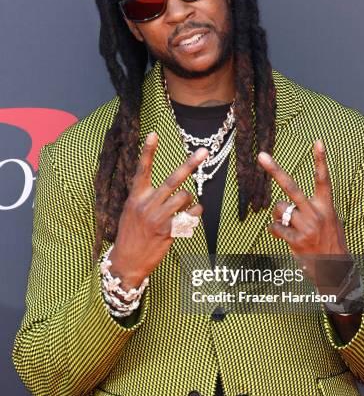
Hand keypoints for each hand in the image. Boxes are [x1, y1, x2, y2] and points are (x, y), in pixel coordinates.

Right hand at [109, 132, 207, 289]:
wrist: (127, 261)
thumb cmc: (131, 234)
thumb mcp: (131, 211)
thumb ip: (145, 197)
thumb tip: (170, 187)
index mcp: (135, 197)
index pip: (141, 170)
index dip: (148, 152)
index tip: (154, 134)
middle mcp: (146, 205)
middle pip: (172, 180)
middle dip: (190, 164)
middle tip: (204, 152)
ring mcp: (157, 218)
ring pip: (184, 197)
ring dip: (189, 200)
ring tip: (184, 206)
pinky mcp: (168, 232)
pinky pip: (190, 216)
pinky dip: (195, 213)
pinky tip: (191, 216)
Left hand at [257, 140, 350, 291]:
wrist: (334, 268)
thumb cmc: (329, 240)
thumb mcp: (328, 220)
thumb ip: (310, 209)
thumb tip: (283, 207)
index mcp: (326, 206)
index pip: (323, 179)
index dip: (321, 160)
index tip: (317, 141)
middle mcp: (316, 213)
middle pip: (292, 188)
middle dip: (275, 171)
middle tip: (261, 155)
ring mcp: (306, 227)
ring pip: (279, 208)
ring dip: (280, 215)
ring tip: (292, 225)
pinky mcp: (296, 240)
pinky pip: (275, 227)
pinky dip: (276, 230)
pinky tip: (285, 236)